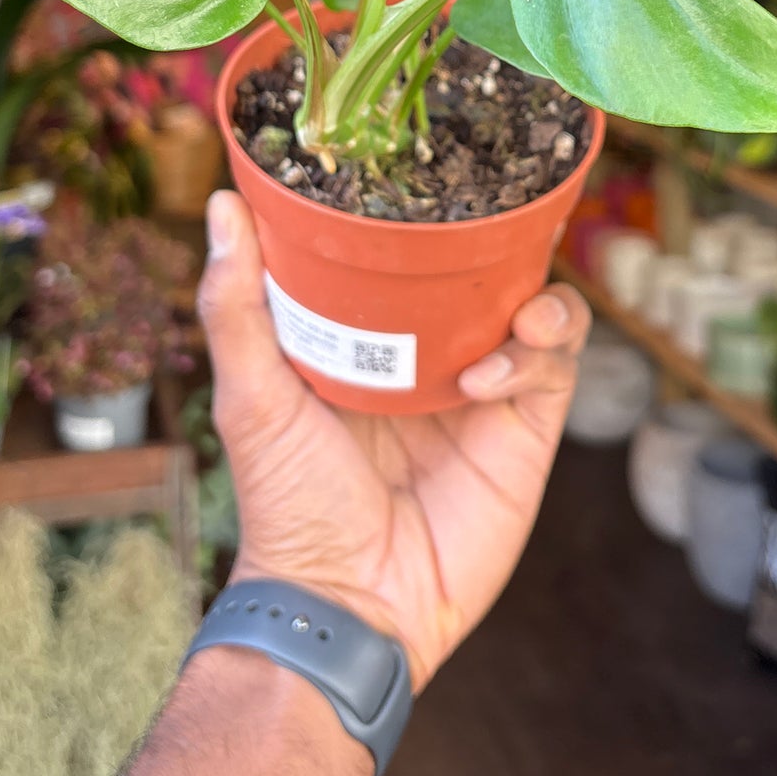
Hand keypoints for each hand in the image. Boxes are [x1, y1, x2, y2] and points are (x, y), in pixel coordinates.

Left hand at [197, 190, 589, 689]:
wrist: (345, 604)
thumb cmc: (287, 505)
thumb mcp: (251, 397)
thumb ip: (237, 305)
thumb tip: (223, 205)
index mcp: (370, 339)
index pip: (410, 259)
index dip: (427, 218)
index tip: (427, 171)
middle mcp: (432, 356)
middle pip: (485, 273)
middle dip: (502, 242)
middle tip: (501, 219)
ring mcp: (483, 392)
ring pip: (535, 308)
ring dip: (535, 295)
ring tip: (517, 315)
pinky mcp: (524, 433)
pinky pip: (554, 368)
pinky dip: (537, 355)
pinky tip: (488, 380)